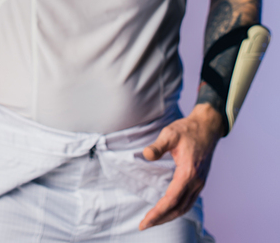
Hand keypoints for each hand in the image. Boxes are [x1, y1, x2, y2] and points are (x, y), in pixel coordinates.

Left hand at [139, 103, 223, 229]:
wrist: (207, 126)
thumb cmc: (187, 129)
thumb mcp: (170, 133)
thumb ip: (158, 146)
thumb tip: (146, 155)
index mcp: (188, 172)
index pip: (171, 199)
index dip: (158, 213)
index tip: (145, 221)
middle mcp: (196, 181)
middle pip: (178, 209)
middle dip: (161, 219)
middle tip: (144, 225)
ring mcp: (200, 183)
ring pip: (184, 207)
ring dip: (169, 216)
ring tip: (153, 221)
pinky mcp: (200, 181)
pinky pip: (188, 201)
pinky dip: (177, 209)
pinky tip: (167, 209)